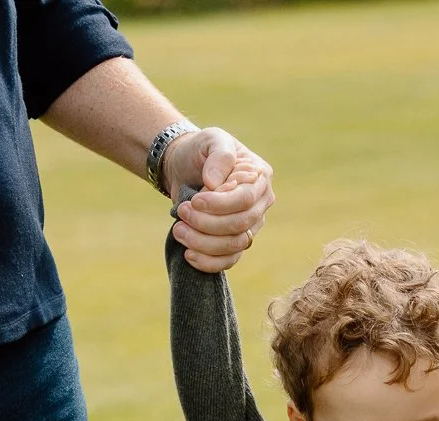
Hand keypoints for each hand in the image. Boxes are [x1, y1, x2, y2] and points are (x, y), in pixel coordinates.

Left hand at [167, 129, 273, 272]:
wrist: (185, 167)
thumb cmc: (200, 151)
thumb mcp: (210, 140)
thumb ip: (219, 155)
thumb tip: (214, 184)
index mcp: (259, 177)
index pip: (245, 199)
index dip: (219, 205)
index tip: (194, 201)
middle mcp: (260, 203)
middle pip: (240, 225)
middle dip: (207, 224)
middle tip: (181, 213)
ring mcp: (250, 225)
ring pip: (234, 245)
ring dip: (203, 243)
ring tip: (178, 230)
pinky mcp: (235, 242)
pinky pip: (229, 260)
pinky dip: (209, 262)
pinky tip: (188, 254)